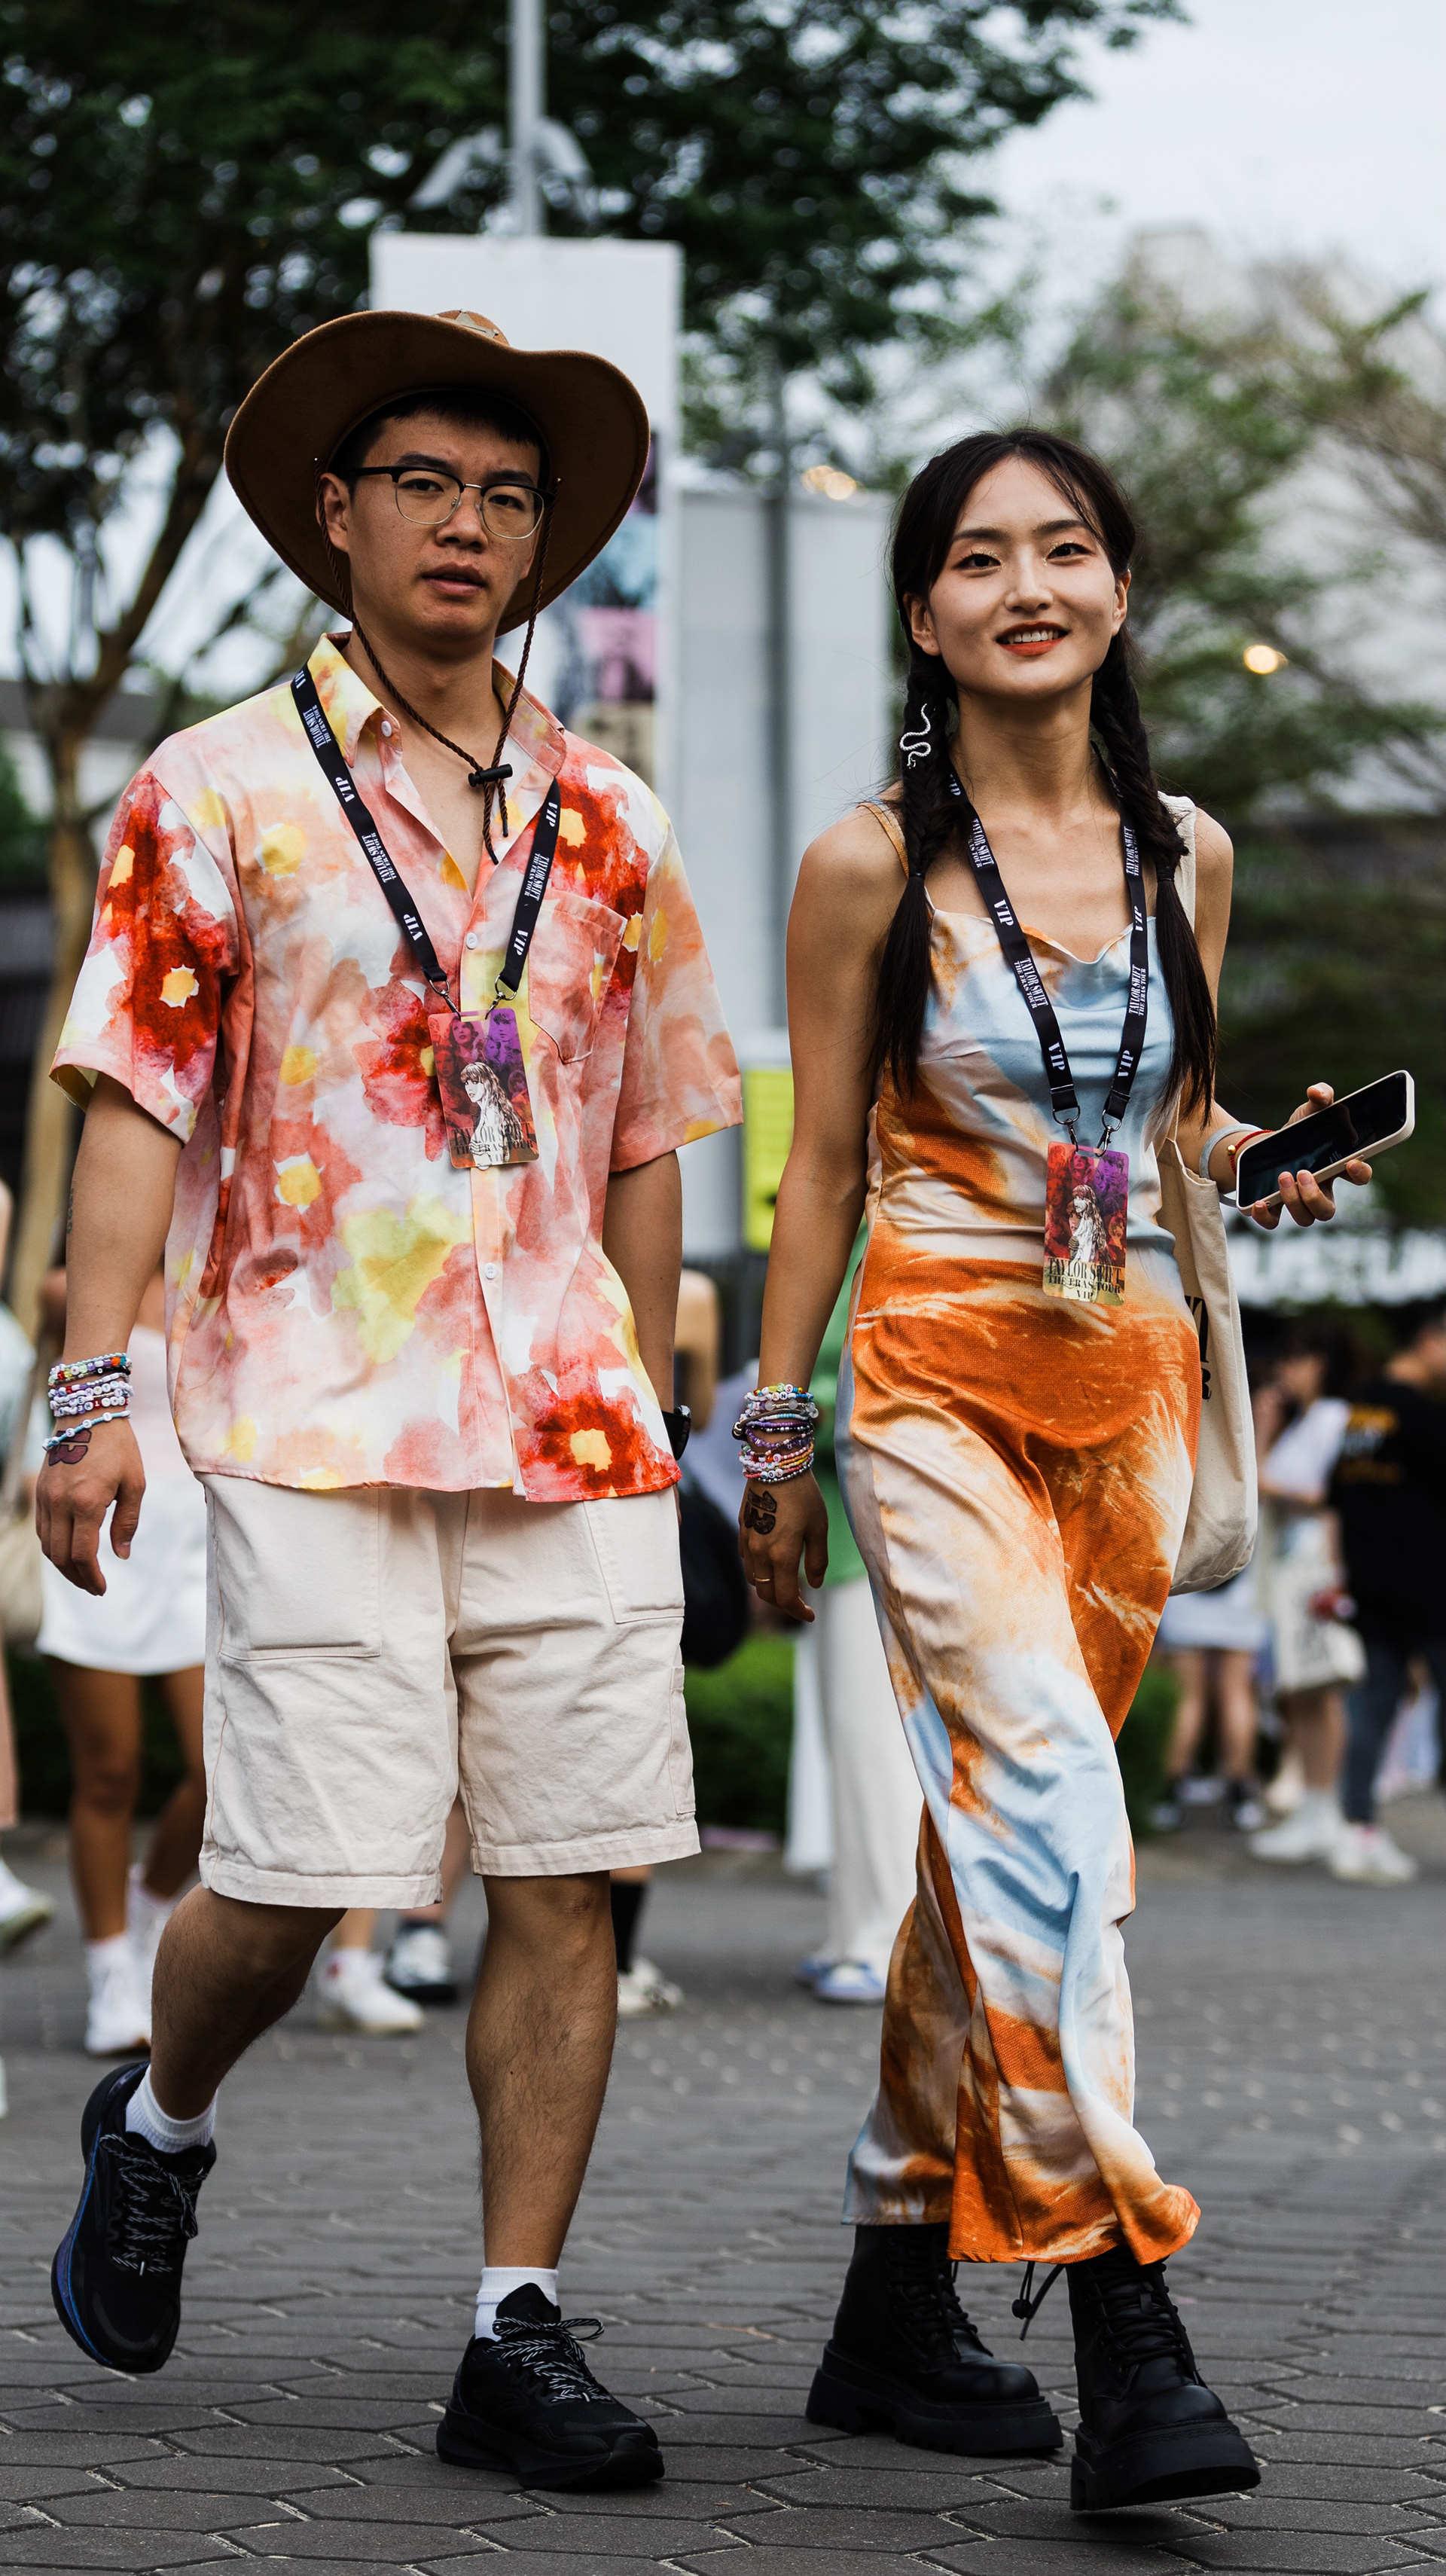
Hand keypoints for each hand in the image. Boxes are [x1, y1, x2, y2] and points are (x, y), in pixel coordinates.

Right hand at [35, 1418, 146, 1595]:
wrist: (88, 1412)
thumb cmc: (119, 1446)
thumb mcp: (135, 1483)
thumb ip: (127, 1522)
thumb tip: (121, 1555)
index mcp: (87, 1502)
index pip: (82, 1555)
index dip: (92, 1577)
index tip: (103, 1588)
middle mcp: (60, 1502)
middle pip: (60, 1556)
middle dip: (77, 1578)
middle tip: (94, 1588)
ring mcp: (45, 1497)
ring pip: (46, 1545)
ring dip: (63, 1565)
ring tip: (83, 1574)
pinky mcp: (39, 1490)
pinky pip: (41, 1529)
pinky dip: (53, 1546)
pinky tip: (68, 1551)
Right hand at [737, 1472, 829, 1621]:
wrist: (775, 1462)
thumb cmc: (803, 1494)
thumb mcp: (819, 1528)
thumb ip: (817, 1560)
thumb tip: (815, 1585)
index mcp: (781, 1556)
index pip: (785, 1598)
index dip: (798, 1612)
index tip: (810, 1615)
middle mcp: (760, 1553)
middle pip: (765, 1594)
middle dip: (783, 1603)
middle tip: (800, 1602)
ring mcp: (747, 1541)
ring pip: (753, 1579)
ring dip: (768, 1587)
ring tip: (787, 1583)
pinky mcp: (742, 1528)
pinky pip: (747, 1560)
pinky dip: (758, 1570)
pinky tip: (772, 1561)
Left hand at [1245, 1083, 1371, 1230]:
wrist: (1266, 1147)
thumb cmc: (1298, 1133)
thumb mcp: (1310, 1111)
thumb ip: (1321, 1097)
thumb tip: (1317, 1091)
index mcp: (1336, 1168)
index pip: (1360, 1177)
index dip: (1360, 1173)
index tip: (1352, 1162)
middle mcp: (1320, 1191)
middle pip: (1328, 1211)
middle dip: (1315, 1197)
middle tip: (1303, 1173)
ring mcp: (1297, 1202)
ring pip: (1305, 1219)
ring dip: (1294, 1201)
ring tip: (1282, 1176)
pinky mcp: (1273, 1207)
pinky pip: (1273, 1224)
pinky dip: (1266, 1217)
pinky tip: (1259, 1202)